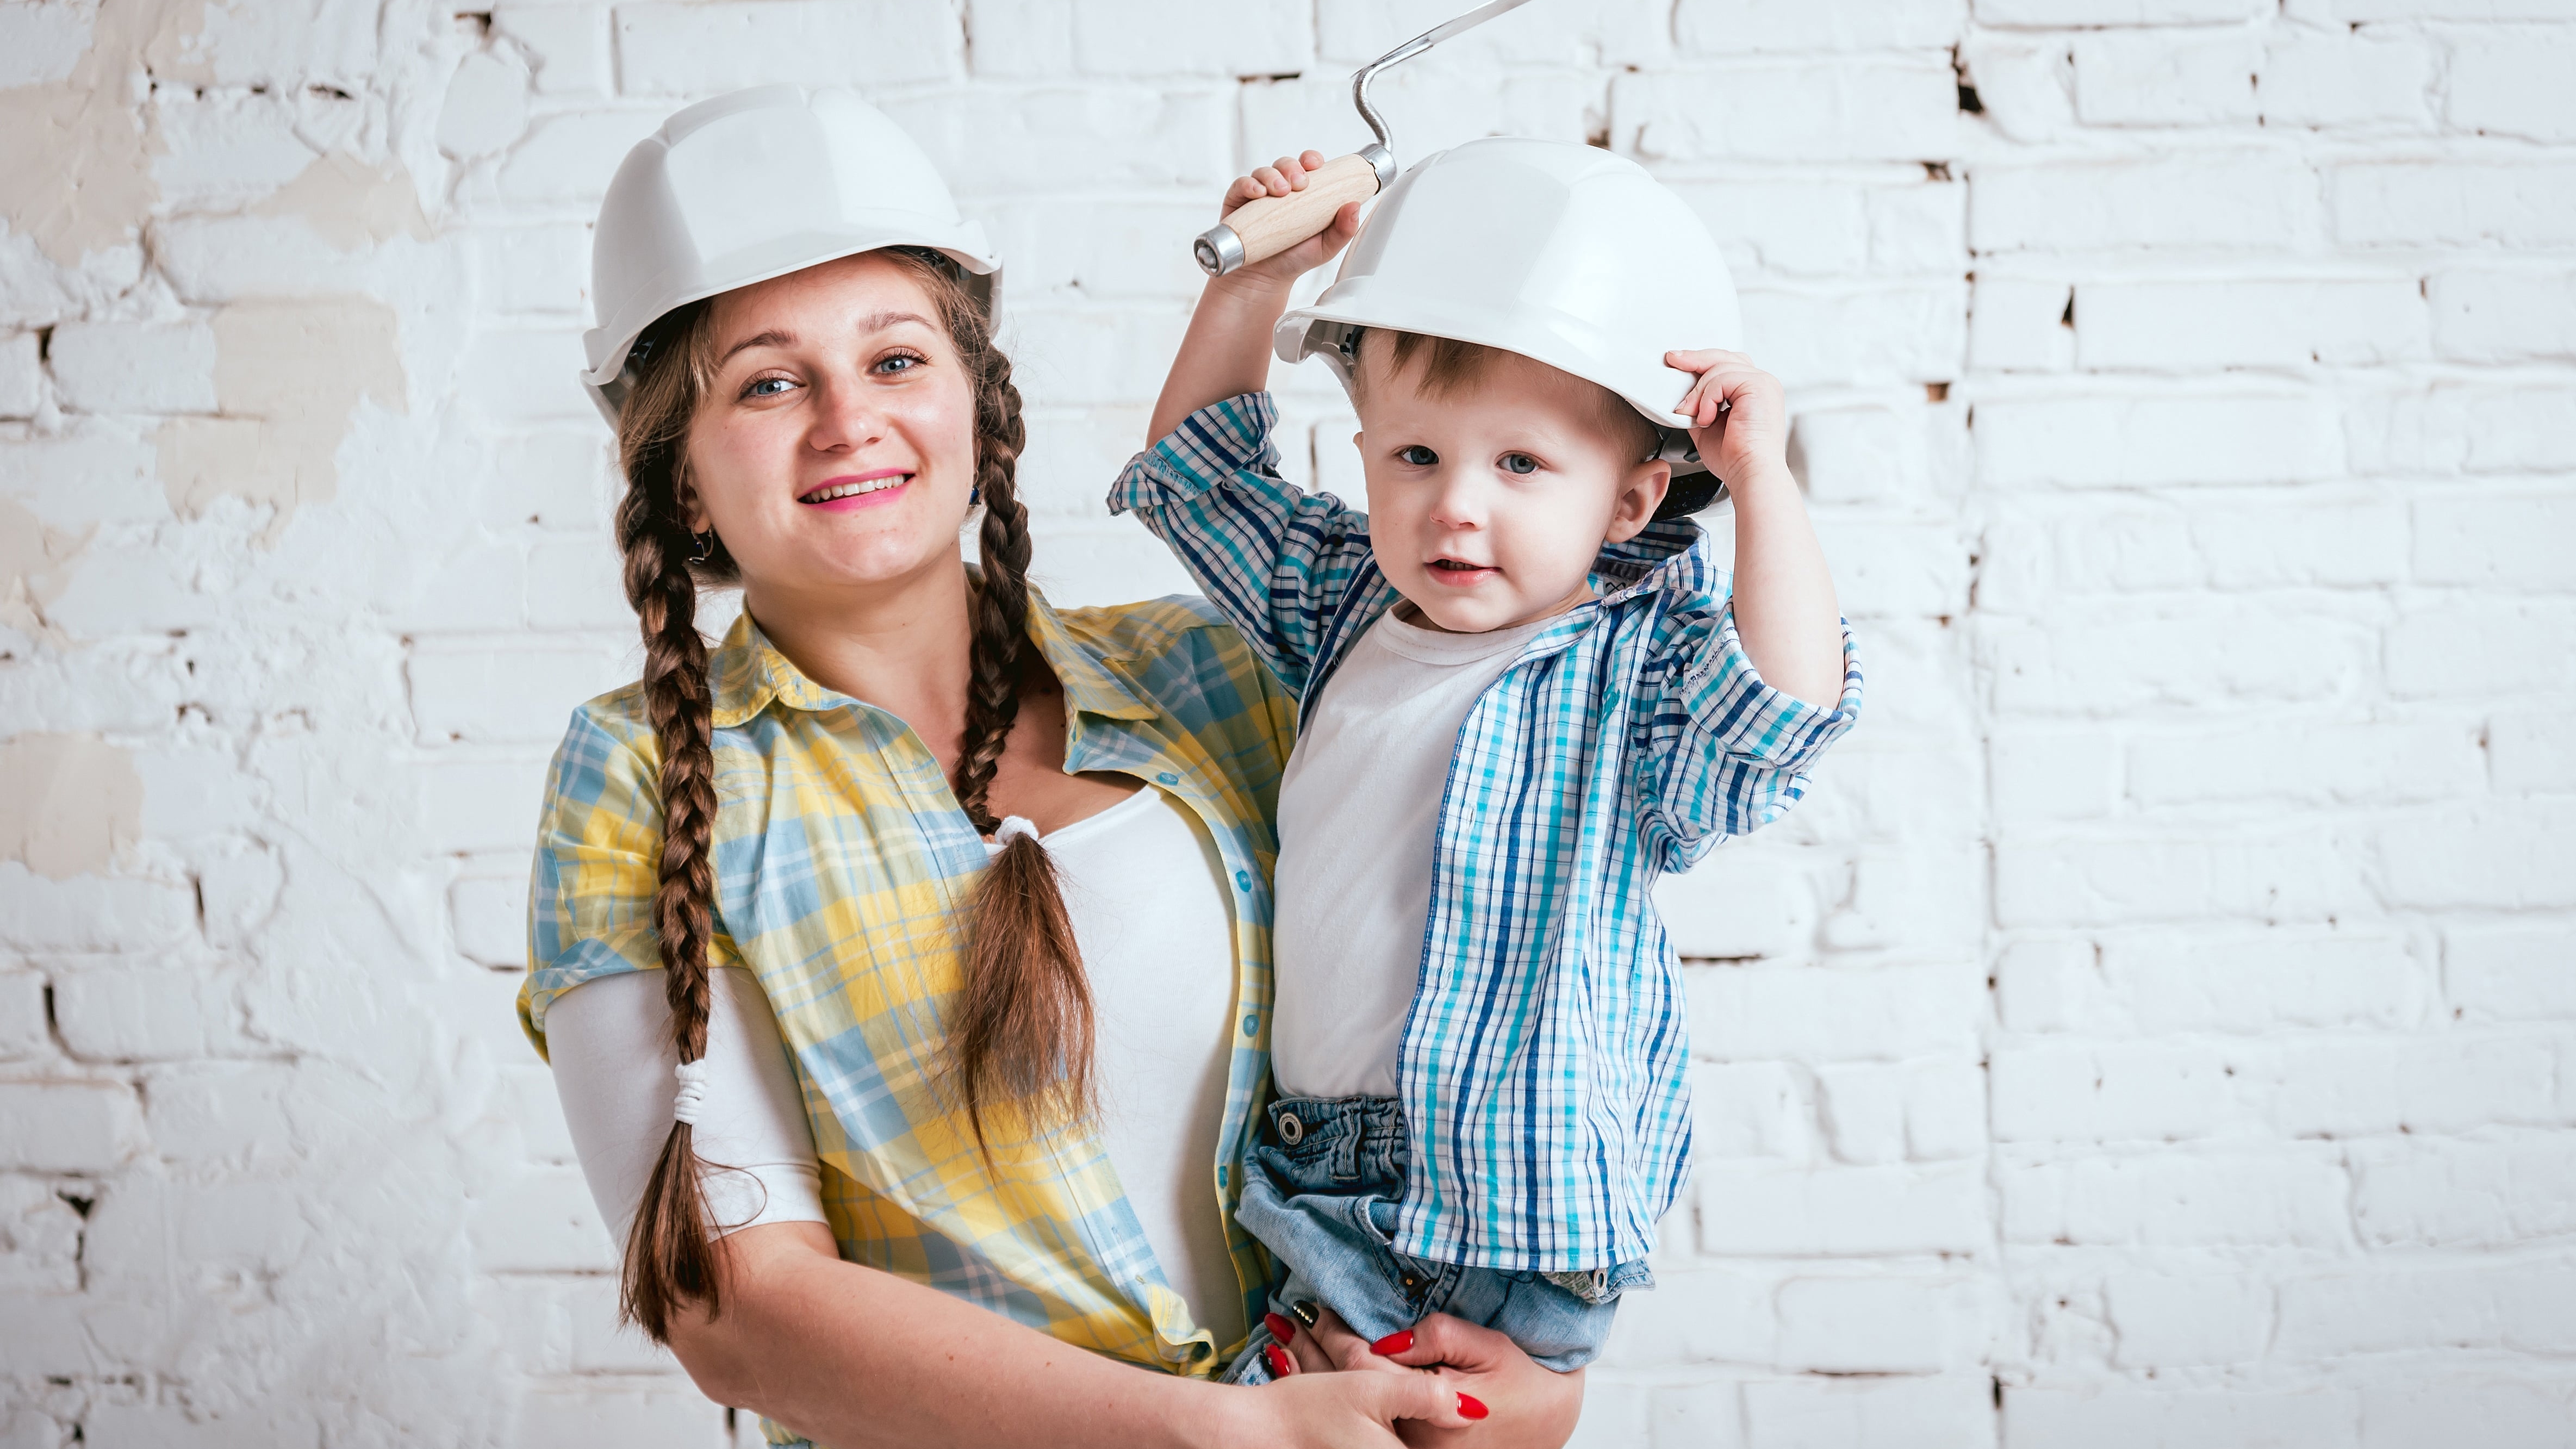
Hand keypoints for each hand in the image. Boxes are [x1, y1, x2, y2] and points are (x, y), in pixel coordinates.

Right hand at [1218, 149, 1364, 289]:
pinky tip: (1257, 193)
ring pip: (1264, 171)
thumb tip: (1354, 206)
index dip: (1311, 160)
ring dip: (1273, 176)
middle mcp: (1281, 189)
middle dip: (1292, 167)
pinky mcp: (1238, 202)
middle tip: (1299, 183)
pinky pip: (1241, 185)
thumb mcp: (1326, 247)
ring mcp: (1259, 194)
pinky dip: (1249, 185)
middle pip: (1286, 164)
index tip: (1315, 165)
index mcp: (1304, 193)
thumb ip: (1343, 229)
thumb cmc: (1295, 258)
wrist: (1265, 279)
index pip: (1308, 166)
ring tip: (1280, 192)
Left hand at [1262, 1308, 1574, 1447]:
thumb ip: (1438, 1337)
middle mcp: (1412, 1433)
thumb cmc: (1525, 1381)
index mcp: (1430, 1405)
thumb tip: (1387, 1336)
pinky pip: (1362, 1417)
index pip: (1364, 1364)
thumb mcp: (1488, 1347)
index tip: (1319, 1306)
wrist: (1548, 1424)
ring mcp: (1408, 1444)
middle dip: (1312, 1351)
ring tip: (1280, 1342)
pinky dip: (1334, 1391)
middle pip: (1347, 1387)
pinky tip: (1310, 1372)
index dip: (1337, 1333)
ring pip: (1349, 1406)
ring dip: (1313, 1371)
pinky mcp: (1410, 1447)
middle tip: (1285, 1319)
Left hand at [1667, 348, 1790, 495]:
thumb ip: (1698, 406)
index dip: (1701, 362)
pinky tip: (1707, 418)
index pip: (1727, 364)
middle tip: (1673, 360)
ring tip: (1694, 415)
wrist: (1749, 473)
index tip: (1678, 362)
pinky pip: (1722, 379)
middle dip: (1695, 359)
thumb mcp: (1706, 425)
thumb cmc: (1735, 458)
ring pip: (1719, 367)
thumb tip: (1681, 396)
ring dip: (1699, 392)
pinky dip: (1708, 398)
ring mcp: (1763, 383)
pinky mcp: (1759, 386)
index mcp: (1752, 391)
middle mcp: (1761, 383)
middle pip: (1724, 356)